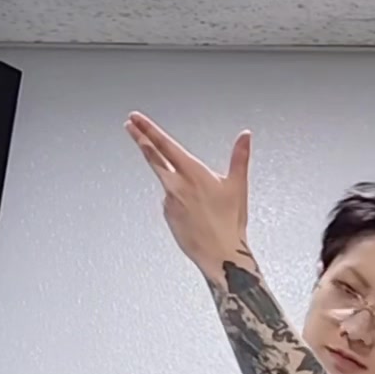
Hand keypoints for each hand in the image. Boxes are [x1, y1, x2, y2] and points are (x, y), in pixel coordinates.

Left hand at [124, 113, 251, 277]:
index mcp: (193, 172)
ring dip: (168, 175)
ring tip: (188, 190)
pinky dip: (179, 200)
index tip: (136, 119)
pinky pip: (170, 201)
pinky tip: (194, 212)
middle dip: (140, 138)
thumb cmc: (229, 223)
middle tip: (129, 125)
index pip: (165, 145)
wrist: (220, 254)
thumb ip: (239, 157)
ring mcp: (169, 200)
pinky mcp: (168, 214)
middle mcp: (177, 184)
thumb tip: (245, 136)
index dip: (148, 129)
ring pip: (165, 179)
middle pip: (153, 156)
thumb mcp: (238, 185)